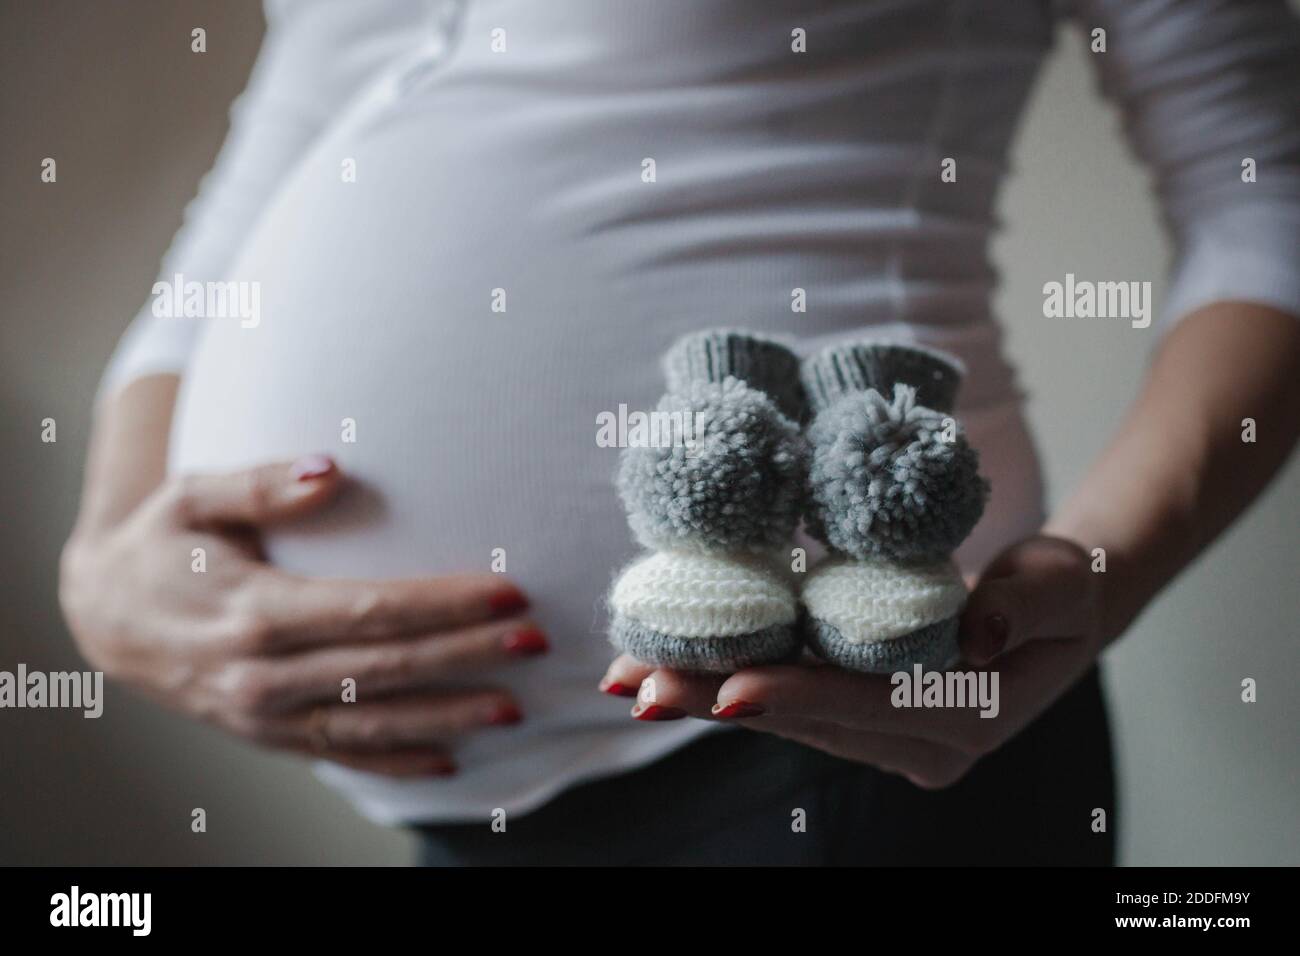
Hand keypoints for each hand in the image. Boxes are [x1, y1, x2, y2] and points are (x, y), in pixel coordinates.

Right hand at [60, 456, 545, 777]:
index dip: (444, 603)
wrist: (104, 617)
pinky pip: (341, 755)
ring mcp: (264, 716)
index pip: (370, 610)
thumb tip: (333, 469)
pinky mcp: (267, 737)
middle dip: (467, 655)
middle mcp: (261, 676)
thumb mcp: (193, 498)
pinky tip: (450, 759)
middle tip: (536, 641)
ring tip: (514, 707)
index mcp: (253, 612)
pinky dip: (396, 760)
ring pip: (373, 723)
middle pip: (386, 668)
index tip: (507, 592)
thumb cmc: (161, 545)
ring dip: (448, 715)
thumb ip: (263, 484)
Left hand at [599, 535, 1105, 788]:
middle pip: (806, 719)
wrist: (1060, 611)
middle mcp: (918, 743)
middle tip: (639, 687)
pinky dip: (729, 679)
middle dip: (719, 698)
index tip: (728, 689)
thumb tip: (976, 635)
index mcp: (968, 718)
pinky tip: (670, 667)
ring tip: (630, 677)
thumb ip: (1022, 607)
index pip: (870, 707)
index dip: (798, 695)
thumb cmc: (1063, 590)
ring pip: (784, 714)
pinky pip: (788, 698)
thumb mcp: (1061, 585)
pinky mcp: (859, 713)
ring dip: (707, 691)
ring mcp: (884, 734)